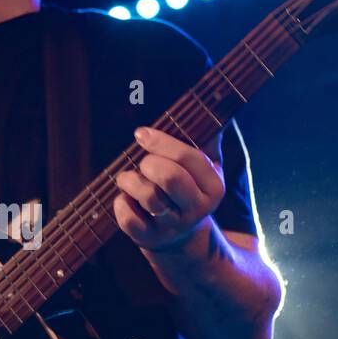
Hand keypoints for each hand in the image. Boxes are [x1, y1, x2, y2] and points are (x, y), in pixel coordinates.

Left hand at [113, 125, 224, 250]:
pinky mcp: (149, 239)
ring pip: (149, 197)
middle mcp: (196, 209)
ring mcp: (173, 226)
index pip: (189, 158)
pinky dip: (121, 204)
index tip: (141, 134)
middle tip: (142, 163)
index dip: (161, 141)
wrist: (181, 236)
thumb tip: (216, 99)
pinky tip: (125, 198)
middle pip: (170, 177)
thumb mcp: (205, 167)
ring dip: (130, 181)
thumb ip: (208, 137)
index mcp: (214, 187)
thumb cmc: (189, 189)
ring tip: (127, 178)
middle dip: (149, 163)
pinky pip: (129, 219)